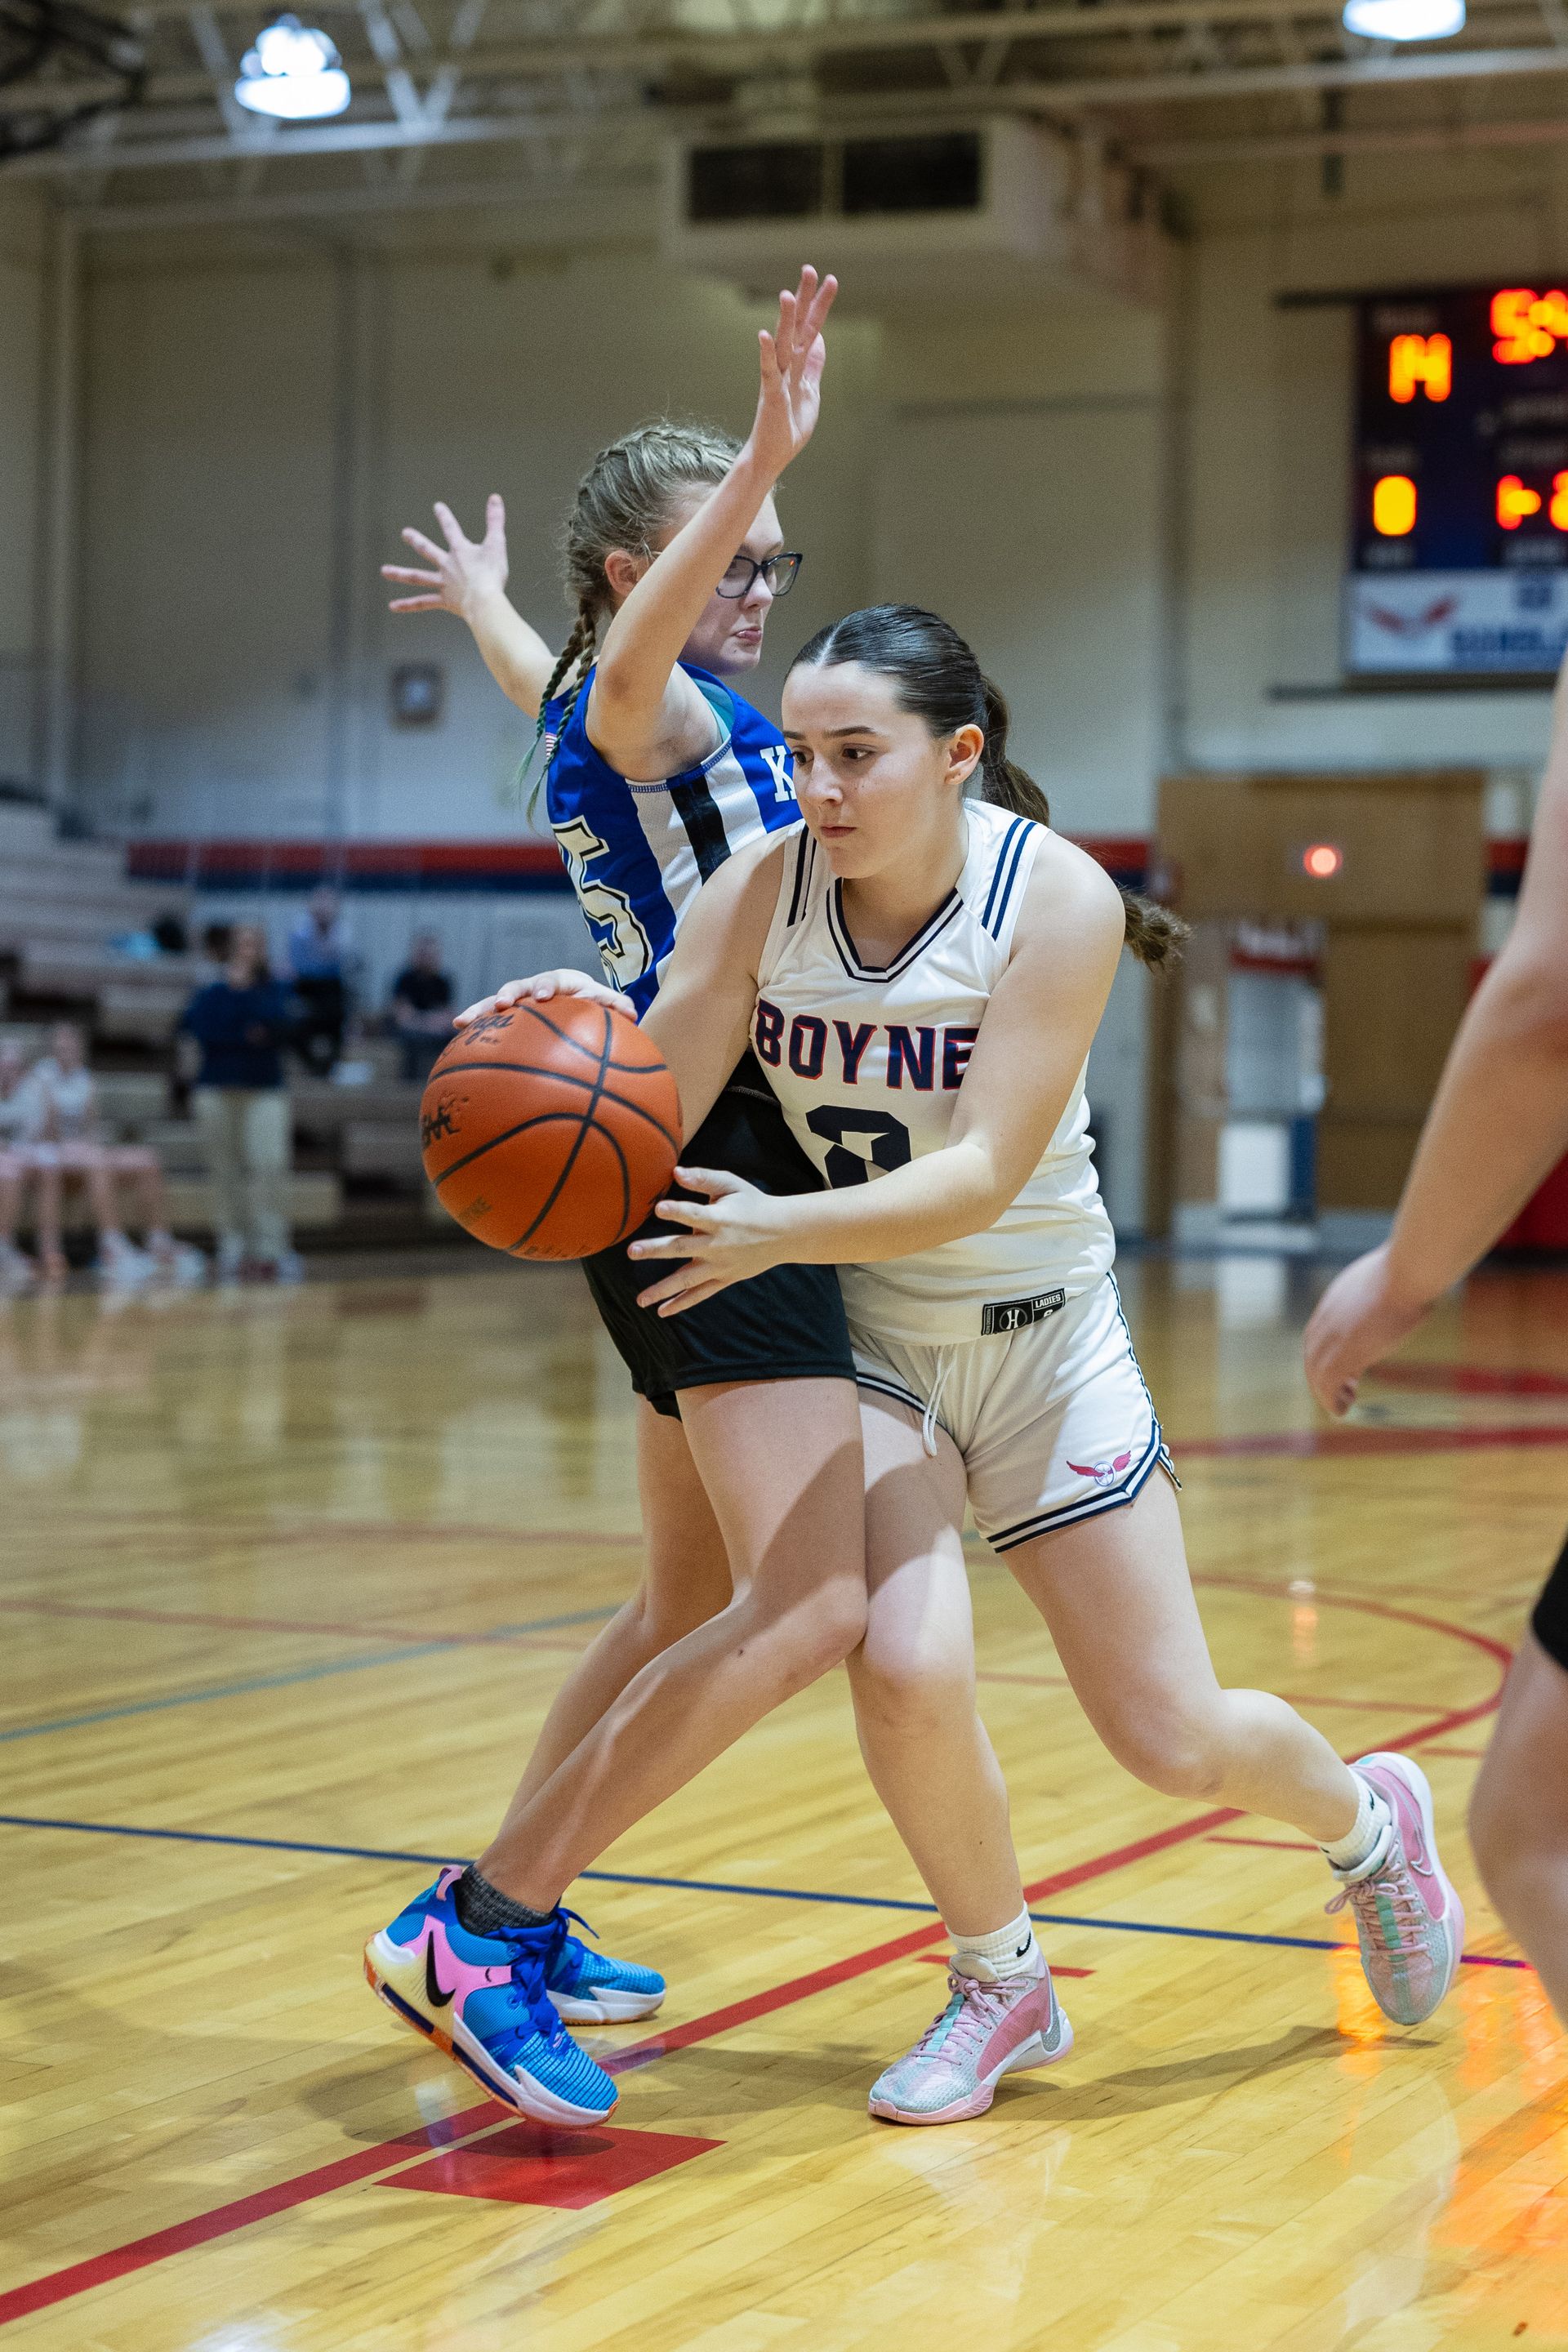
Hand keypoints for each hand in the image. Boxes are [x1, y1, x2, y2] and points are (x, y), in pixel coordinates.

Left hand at [383, 494, 508, 618]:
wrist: (484, 601)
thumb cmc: (492, 574)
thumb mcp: (496, 544)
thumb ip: (495, 521)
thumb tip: (495, 497)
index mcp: (460, 551)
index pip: (450, 529)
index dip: (444, 517)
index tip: (436, 506)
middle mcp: (447, 565)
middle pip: (427, 550)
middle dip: (416, 540)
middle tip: (405, 533)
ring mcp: (443, 584)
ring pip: (417, 577)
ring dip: (400, 573)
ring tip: (384, 571)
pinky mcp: (444, 601)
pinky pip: (422, 603)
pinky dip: (408, 605)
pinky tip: (392, 606)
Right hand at [456, 968, 633, 1025]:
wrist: (575, 997)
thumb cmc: (591, 1002)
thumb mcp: (604, 1001)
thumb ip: (616, 1005)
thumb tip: (632, 1012)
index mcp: (560, 981)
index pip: (552, 980)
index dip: (545, 986)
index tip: (543, 997)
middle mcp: (535, 987)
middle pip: (518, 986)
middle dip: (509, 994)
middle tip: (502, 1004)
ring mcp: (519, 1001)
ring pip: (496, 1003)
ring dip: (481, 1010)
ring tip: (463, 1021)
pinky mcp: (508, 1016)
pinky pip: (490, 1021)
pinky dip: (474, 1027)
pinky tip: (456, 1035)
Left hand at [628, 1168, 795, 1313]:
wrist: (783, 1232)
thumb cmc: (752, 1203)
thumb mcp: (731, 1185)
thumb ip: (703, 1178)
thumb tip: (675, 1172)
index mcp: (719, 1219)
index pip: (695, 1214)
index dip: (678, 1211)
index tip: (659, 1208)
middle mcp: (718, 1245)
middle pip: (683, 1248)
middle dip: (656, 1250)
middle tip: (632, 1251)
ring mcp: (720, 1265)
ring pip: (688, 1280)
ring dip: (663, 1289)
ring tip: (640, 1300)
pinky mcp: (724, 1278)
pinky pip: (700, 1294)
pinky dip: (682, 1303)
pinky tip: (661, 1311)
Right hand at [743, 266, 837, 482]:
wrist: (771, 457)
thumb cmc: (788, 427)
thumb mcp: (810, 392)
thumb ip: (814, 366)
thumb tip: (819, 340)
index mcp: (797, 366)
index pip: (811, 329)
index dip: (819, 306)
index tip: (830, 279)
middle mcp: (786, 367)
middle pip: (797, 328)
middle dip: (804, 300)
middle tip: (809, 268)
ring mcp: (777, 380)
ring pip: (783, 345)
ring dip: (785, 321)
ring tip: (788, 294)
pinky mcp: (770, 397)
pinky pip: (768, 373)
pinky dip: (766, 354)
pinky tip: (763, 336)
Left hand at [1302, 1243, 1431, 1415]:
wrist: (1406, 1274)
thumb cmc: (1408, 1273)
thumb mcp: (1386, 1278)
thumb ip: (1384, 1289)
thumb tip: (1409, 1288)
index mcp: (1333, 1302)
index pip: (1318, 1335)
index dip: (1326, 1355)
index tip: (1344, 1366)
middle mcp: (1325, 1321)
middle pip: (1312, 1356)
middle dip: (1323, 1376)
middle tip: (1343, 1392)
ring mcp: (1331, 1338)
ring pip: (1316, 1374)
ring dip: (1326, 1393)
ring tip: (1342, 1405)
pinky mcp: (1341, 1355)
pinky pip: (1327, 1385)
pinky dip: (1330, 1401)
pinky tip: (1342, 1410)